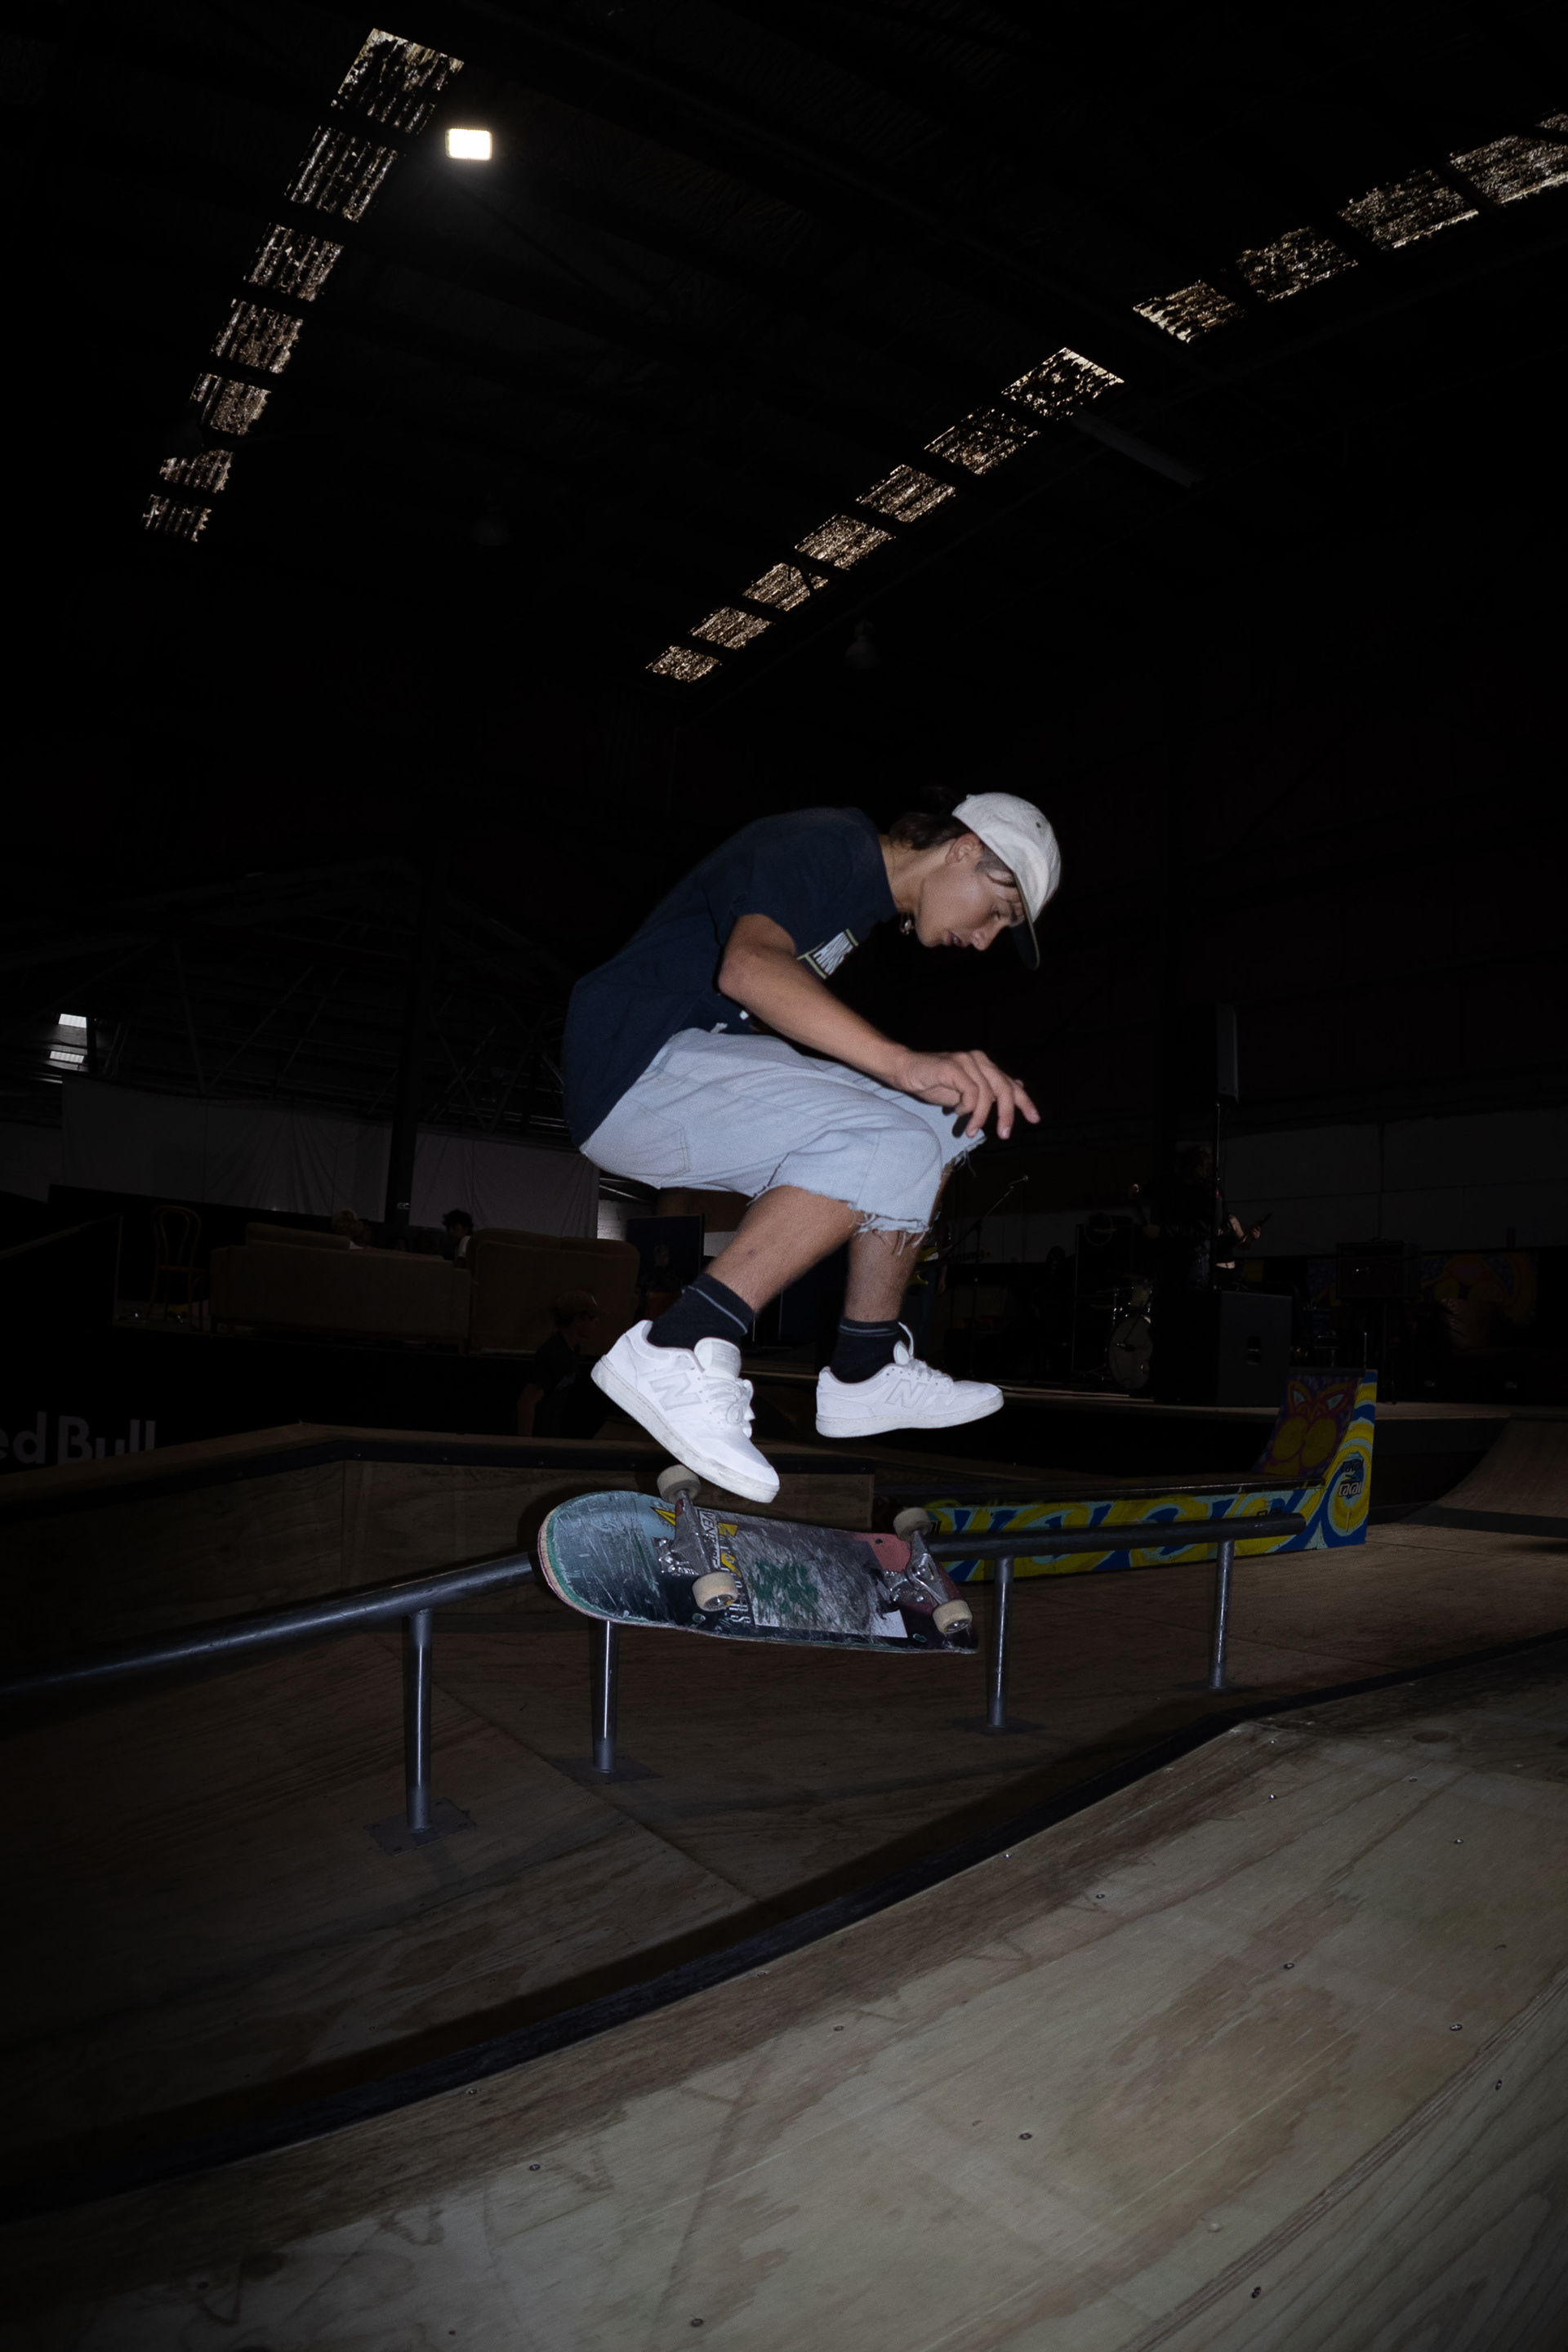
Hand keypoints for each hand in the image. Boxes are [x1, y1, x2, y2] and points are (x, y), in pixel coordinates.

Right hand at [893, 1049, 1039, 1140]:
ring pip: (987, 1093)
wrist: (905, 1070)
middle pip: (1004, 1088)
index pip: (1010, 1084)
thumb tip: (1013, 1090)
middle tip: (1004, 1134)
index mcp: (984, 1065)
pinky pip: (971, 1092)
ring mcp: (967, 1061)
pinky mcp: (954, 1067)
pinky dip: (967, 1107)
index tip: (1035, 1119)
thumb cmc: (933, 1082)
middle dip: (1007, 1114)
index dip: (1025, 1102)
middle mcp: (979, 1060)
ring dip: (980, 1117)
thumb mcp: (964, 1092)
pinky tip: (957, 1112)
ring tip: (970, 1130)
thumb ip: (986, 1093)